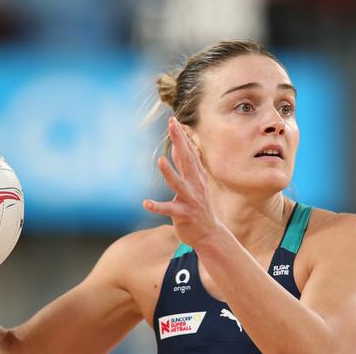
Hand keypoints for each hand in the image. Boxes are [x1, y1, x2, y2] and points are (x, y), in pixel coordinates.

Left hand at [143, 117, 227, 246]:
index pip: (188, 152)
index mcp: (196, 176)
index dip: (181, 137)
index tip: (173, 120)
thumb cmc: (199, 206)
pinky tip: (146, 203)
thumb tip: (179, 146)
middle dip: (179, 143)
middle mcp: (195, 185)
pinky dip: (157, 206)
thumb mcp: (195, 183)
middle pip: (187, 161)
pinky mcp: (183, 215)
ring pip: (178, 184)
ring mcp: (190, 200)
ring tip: (160, 161)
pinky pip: (168, 210)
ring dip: (169, 173)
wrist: (209, 234)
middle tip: (172, 126)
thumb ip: (187, 165)